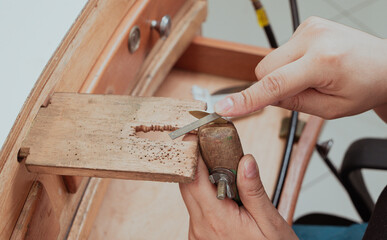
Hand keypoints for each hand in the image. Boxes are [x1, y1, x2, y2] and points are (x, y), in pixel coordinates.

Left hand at [179, 153, 296, 238]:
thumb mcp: (270, 223)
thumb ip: (254, 191)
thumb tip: (245, 161)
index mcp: (217, 220)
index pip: (193, 179)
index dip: (191, 155)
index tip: (194, 137)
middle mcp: (200, 228)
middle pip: (187, 185)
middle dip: (196, 163)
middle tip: (211, 146)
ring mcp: (197, 234)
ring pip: (191, 196)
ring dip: (202, 180)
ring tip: (224, 171)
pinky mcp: (199, 236)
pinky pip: (196, 208)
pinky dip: (206, 195)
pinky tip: (224, 193)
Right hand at [214, 17, 386, 119]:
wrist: (384, 65)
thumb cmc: (363, 87)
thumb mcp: (329, 109)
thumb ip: (291, 103)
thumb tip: (263, 96)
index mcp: (323, 62)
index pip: (274, 84)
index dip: (247, 99)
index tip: (224, 107)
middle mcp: (314, 39)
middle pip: (265, 69)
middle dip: (273, 86)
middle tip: (300, 92)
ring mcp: (309, 28)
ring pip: (271, 61)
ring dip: (282, 74)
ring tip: (311, 77)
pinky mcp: (307, 25)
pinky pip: (281, 52)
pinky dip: (289, 63)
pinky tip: (310, 64)